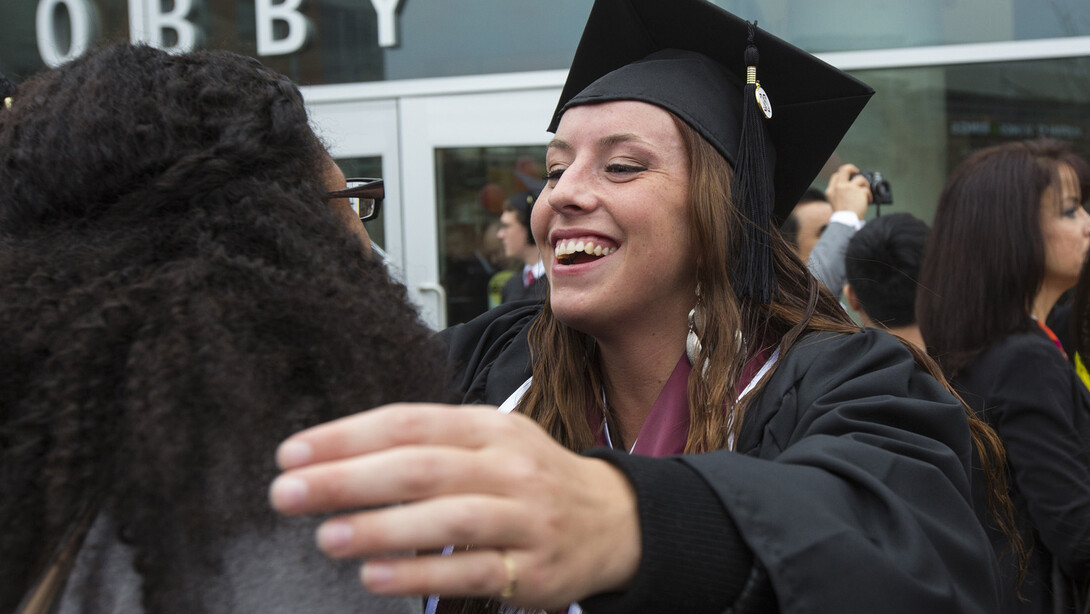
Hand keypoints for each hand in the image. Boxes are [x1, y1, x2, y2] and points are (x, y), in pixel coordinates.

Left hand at [268, 403, 640, 610]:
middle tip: (287, 493)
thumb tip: (338, 456)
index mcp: (489, 427)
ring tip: (326, 537)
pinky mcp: (533, 568)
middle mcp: (509, 466)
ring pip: (448, 519)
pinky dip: (421, 573)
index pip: (410, 422)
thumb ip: (427, 444)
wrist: (614, 521)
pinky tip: (374, 576)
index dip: (348, 436)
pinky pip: (473, 569)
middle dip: (349, 479)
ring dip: (381, 529)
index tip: (292, 453)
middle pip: (421, 467)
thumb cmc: (531, 479)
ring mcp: (525, 518)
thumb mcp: (490, 442)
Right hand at [825, 163, 870, 218]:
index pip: (836, 176)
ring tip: (866, 193)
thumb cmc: (842, 217)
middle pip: (845, 169)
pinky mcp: (859, 191)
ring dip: (865, 185)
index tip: (849, 177)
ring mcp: (849, 188)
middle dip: (852, 168)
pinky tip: (868, 201)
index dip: (843, 175)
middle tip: (857, 172)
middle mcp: (839, 187)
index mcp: (831, 191)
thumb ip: (840, 194)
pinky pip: (867, 190)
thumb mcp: (836, 204)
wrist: (847, 222)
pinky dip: (869, 196)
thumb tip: (852, 189)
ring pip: (860, 179)